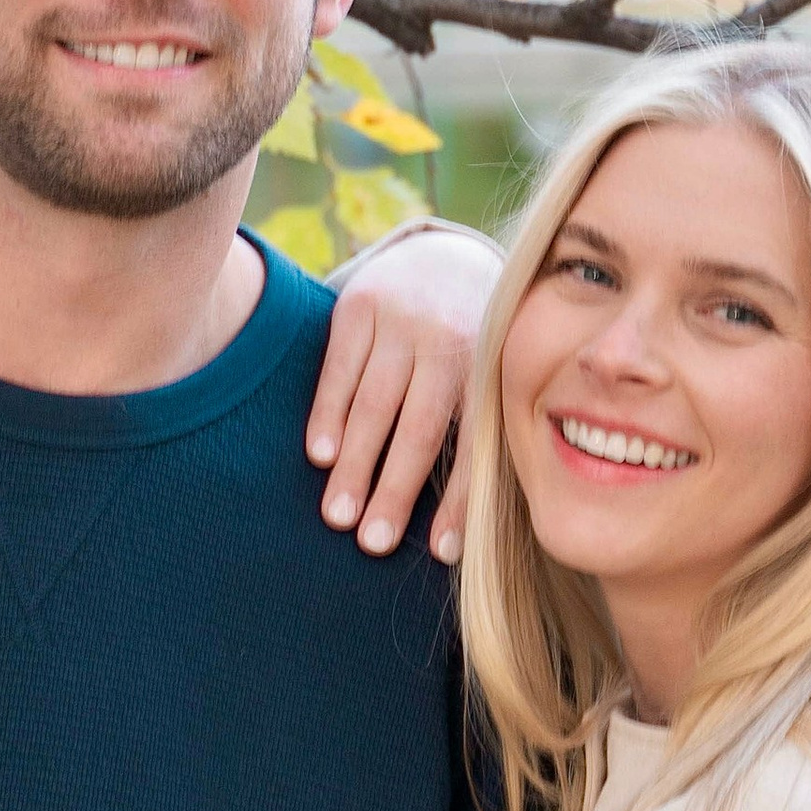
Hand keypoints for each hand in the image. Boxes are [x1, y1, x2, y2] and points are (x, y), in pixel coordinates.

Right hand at [310, 224, 498, 562]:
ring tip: (338, 515)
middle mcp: (449, 340)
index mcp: (489, 369)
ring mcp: (403, 320)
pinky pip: (340, 369)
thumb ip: (480, 437)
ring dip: (354, 465)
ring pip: (375, 404)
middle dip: (393, 490)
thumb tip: (470, 534)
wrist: (442, 257)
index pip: (474, 446)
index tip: (440, 553)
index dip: (457, 502)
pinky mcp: (359, 304)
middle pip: (418, 430)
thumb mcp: (488, 377)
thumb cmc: (470, 347)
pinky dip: (328, 414)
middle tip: (371, 544)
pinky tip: (321, 456)